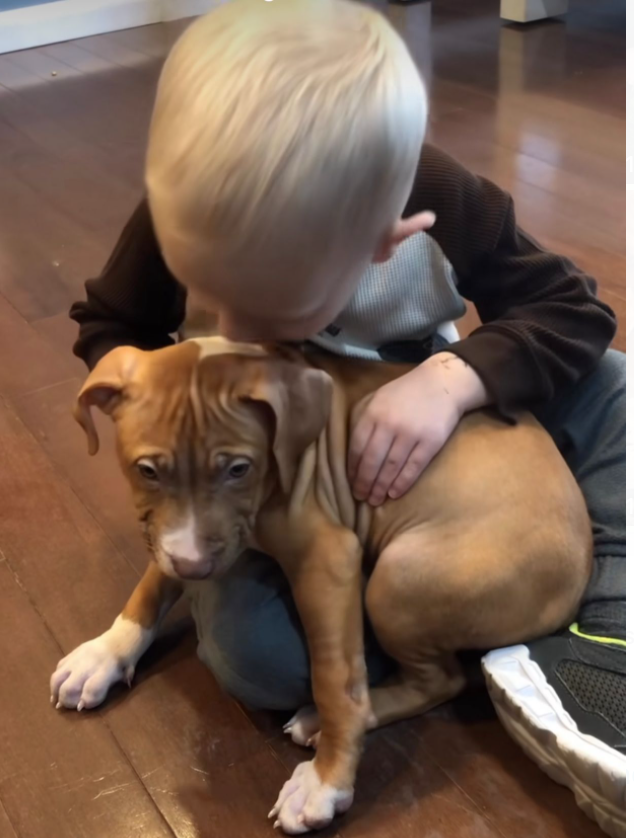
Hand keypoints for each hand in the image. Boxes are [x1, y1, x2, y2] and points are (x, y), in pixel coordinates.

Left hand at [348, 353, 488, 505]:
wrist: (443, 382)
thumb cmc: (407, 392)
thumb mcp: (379, 398)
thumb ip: (366, 421)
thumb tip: (354, 452)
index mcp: (373, 413)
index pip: (357, 447)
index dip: (353, 468)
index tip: (351, 482)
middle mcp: (389, 424)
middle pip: (372, 461)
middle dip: (364, 483)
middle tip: (361, 497)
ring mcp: (411, 434)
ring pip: (390, 468)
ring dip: (380, 487)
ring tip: (374, 500)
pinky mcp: (430, 442)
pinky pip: (413, 468)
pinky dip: (401, 483)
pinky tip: (394, 494)